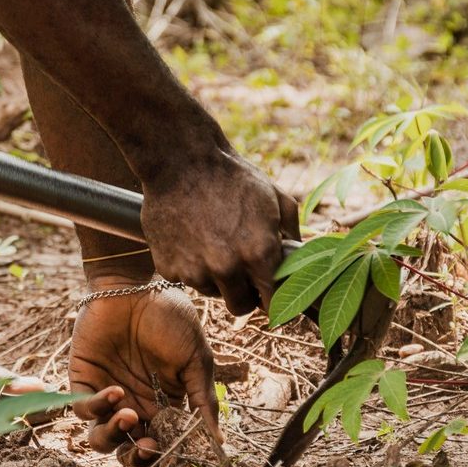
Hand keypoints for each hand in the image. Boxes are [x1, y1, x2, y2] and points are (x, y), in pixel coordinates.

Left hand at [69, 276, 217, 466]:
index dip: (165, 456)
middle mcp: (133, 404)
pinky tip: (116, 391)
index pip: (161, 443)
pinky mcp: (82, 381)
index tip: (173, 455)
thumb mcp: (196, 360)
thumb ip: (203, 400)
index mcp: (162, 403)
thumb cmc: (169, 317)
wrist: (134, 285)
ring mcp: (106, 395)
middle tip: (147, 448)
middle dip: (136, 458)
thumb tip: (219, 442)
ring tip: (128, 416)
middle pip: (129, 450)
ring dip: (115, 437)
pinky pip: (84, 410)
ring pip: (102, 439)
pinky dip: (98, 408)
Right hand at [139, 144, 299, 315]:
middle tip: (240, 270)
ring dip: (214, 277)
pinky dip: (187, 265)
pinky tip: (189, 238)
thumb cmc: (231, 176)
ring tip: (211, 243)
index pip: (273, 303)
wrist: (181, 160)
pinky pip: (184, 278)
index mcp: (258, 253)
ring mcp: (194, 270)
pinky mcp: (168, 267)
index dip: (272, 298)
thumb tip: (300, 256)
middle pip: (239, 306)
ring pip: (210, 292)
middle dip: (244, 293)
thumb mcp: (274, 197)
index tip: (268, 291)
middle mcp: (226, 267)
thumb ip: (292, 231)